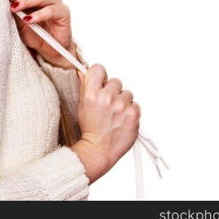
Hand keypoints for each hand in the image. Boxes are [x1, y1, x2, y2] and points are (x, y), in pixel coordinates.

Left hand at [0, 0, 76, 69]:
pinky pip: (51, 11)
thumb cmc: (35, 34)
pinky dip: (39, 15)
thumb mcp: (19, 25)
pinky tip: (29, 19)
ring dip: (27, 1)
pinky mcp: (64, 12)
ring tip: (15, 7)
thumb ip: (13, 14)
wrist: (52, 50)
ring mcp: (55, 2)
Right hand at [71, 64, 140, 181]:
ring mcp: (122, 106)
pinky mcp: (134, 114)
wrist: (99, 150)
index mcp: (91, 94)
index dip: (100, 76)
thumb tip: (83, 71)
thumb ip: (85, 86)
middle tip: (108, 105)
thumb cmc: (90, 129)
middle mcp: (107, 97)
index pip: (99, 69)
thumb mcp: (82, 105)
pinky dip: (131, 111)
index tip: (100, 83)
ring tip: (116, 114)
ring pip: (127, 93)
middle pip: (115, 81)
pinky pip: (135, 104)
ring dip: (123, 101)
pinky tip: (123, 119)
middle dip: (113, 91)